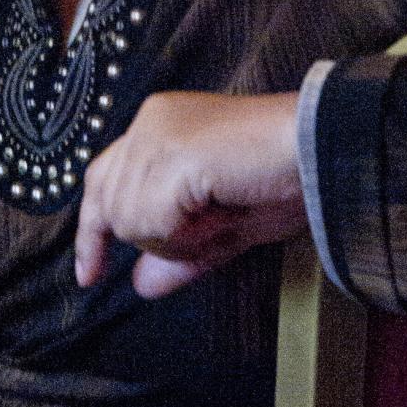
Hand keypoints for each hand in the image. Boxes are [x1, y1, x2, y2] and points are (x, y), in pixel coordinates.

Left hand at [74, 90, 306, 298]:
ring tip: (223, 214)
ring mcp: (156, 135)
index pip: (100, 179)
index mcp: (159, 124)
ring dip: (175, 238)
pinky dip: (183, 236)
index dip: (92, 230)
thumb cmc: (281, 177)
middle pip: (112, 205)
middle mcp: (149, 121)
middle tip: (211, 233)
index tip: (89, 276)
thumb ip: (178, 252)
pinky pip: (150, 223)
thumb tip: (141, 284)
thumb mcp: (222, 226)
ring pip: (129, 220)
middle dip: (153, 237)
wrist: (318, 149)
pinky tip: (220, 212)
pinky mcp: (169, 155)